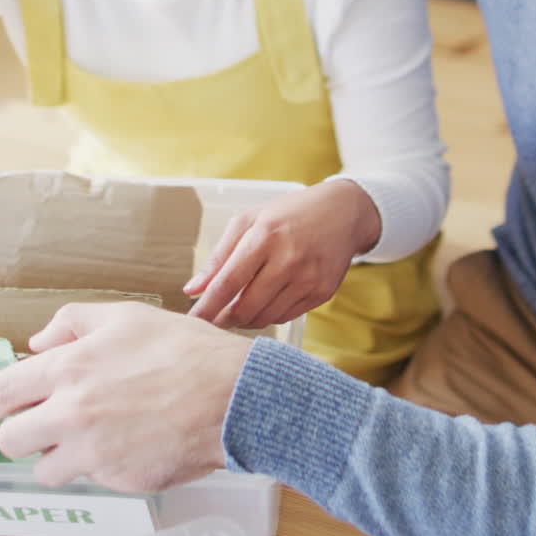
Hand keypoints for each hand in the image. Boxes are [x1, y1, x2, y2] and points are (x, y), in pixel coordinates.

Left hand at [0, 301, 250, 490]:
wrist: (231, 396)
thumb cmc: (186, 351)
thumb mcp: (127, 316)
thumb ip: (74, 322)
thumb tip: (38, 341)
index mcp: (71, 366)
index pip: (0, 393)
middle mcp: (73, 411)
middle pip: (9, 440)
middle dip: (17, 433)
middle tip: (35, 426)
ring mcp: (93, 451)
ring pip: (43, 468)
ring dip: (57, 455)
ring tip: (89, 435)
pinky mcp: (115, 479)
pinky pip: (87, 479)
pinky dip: (96, 465)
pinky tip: (124, 442)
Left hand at [185, 178, 380, 327]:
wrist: (344, 213)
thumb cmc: (290, 214)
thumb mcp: (250, 220)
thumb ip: (219, 256)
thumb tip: (192, 290)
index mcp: (265, 236)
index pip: (227, 282)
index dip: (206, 307)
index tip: (191, 322)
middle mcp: (289, 260)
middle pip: (245, 308)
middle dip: (223, 319)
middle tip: (212, 318)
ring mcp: (308, 279)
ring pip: (264, 317)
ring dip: (245, 319)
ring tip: (237, 308)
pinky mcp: (322, 293)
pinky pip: (285, 317)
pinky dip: (268, 315)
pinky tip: (264, 302)